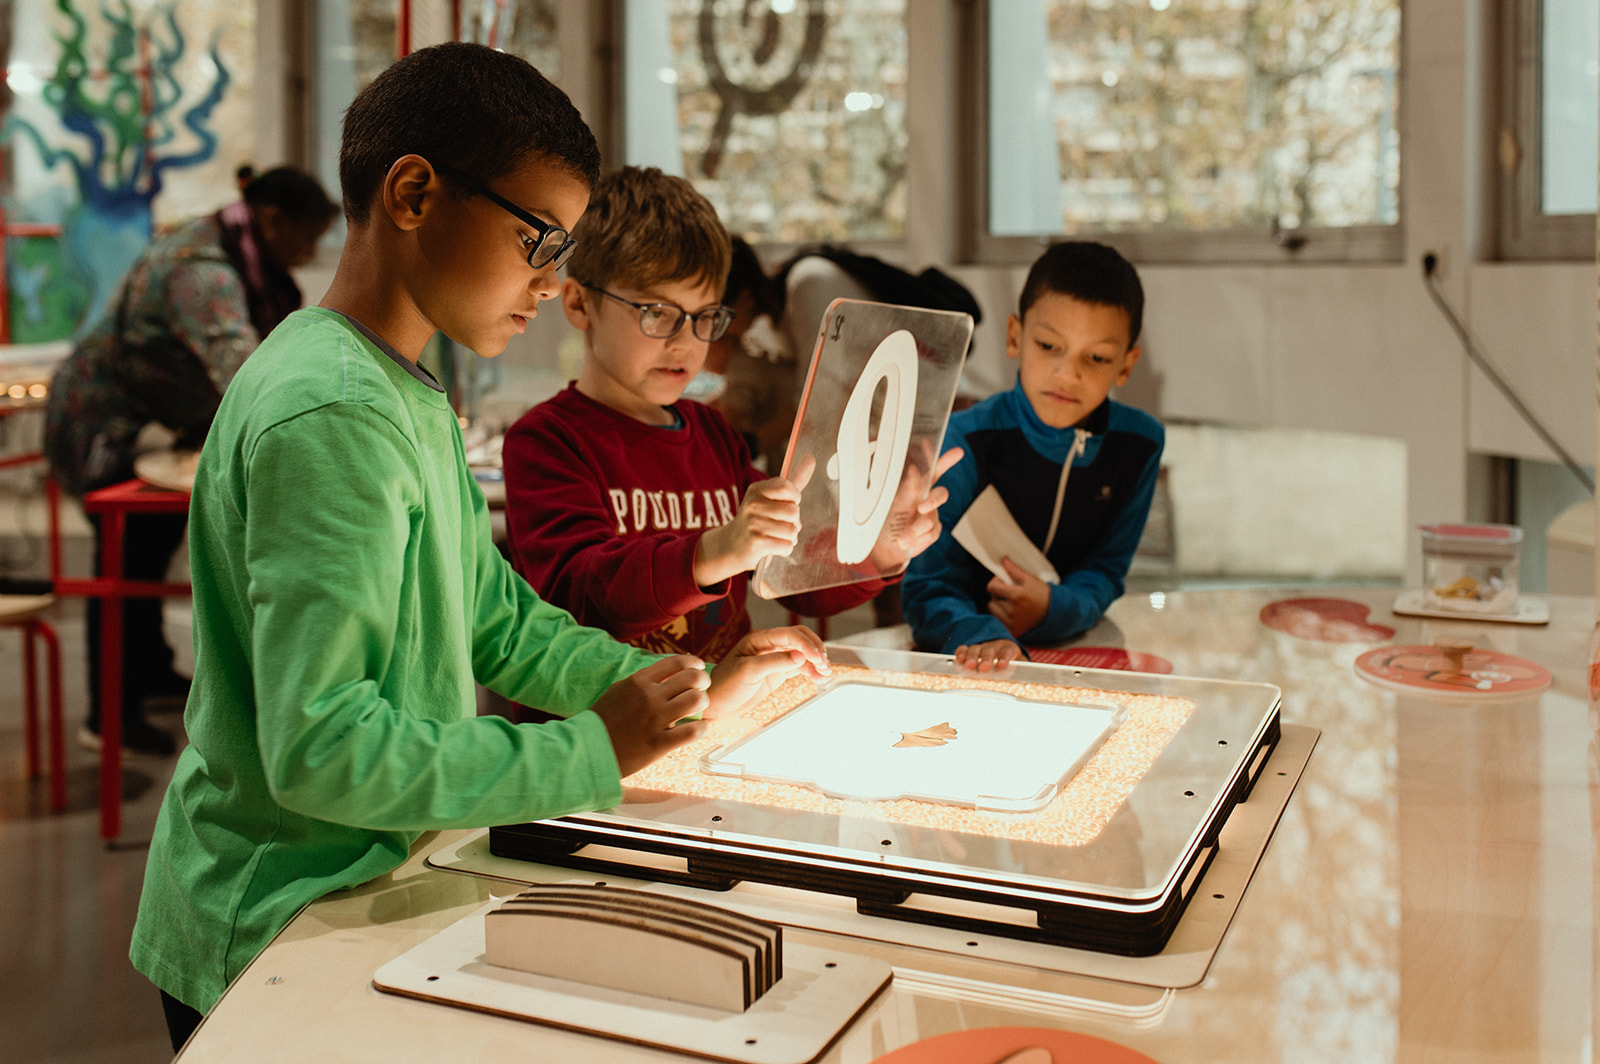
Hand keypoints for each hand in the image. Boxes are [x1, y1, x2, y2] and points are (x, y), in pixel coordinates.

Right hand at [589, 655, 710, 776]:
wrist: (587, 748)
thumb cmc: (603, 719)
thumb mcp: (620, 690)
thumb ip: (643, 680)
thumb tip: (668, 670)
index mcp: (639, 681)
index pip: (677, 662)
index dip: (694, 663)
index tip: (699, 668)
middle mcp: (649, 697)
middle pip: (692, 678)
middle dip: (703, 681)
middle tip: (703, 688)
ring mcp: (654, 720)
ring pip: (696, 700)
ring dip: (703, 703)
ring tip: (699, 709)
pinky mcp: (658, 744)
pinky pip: (692, 731)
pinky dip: (702, 728)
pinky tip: (699, 729)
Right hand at [693, 454, 816, 587]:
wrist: (731, 546)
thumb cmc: (757, 520)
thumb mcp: (770, 497)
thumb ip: (793, 480)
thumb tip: (811, 458)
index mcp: (757, 490)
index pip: (787, 487)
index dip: (794, 499)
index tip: (786, 504)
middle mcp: (753, 504)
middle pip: (793, 511)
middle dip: (793, 521)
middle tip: (779, 524)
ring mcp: (753, 524)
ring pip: (792, 530)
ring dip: (790, 537)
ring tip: (776, 536)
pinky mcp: (755, 543)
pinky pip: (787, 545)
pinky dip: (785, 548)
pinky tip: (773, 546)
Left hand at [706, 625, 830, 718]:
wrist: (715, 703)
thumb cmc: (725, 684)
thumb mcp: (748, 671)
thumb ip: (774, 662)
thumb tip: (800, 656)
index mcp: (759, 638)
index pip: (790, 635)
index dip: (806, 645)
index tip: (818, 658)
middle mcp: (769, 645)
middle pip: (800, 639)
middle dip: (815, 649)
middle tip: (824, 665)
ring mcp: (774, 658)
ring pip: (802, 653)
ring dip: (816, 661)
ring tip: (825, 673)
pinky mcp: (777, 672)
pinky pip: (799, 667)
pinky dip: (811, 670)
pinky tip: (819, 677)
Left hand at [867, 444, 964, 568]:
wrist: (883, 545)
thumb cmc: (882, 518)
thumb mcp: (881, 503)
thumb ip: (887, 488)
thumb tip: (889, 476)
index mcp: (914, 487)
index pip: (930, 470)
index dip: (939, 459)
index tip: (941, 448)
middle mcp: (925, 499)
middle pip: (941, 495)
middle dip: (932, 501)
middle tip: (921, 507)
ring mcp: (931, 516)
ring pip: (929, 521)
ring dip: (915, 530)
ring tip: (901, 540)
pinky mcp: (932, 532)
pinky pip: (930, 535)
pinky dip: (917, 541)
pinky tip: (906, 544)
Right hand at [953, 638, 1022, 672]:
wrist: (999, 647)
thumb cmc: (1011, 659)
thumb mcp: (1020, 662)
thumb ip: (1024, 668)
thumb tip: (1029, 676)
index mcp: (1008, 648)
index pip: (1007, 651)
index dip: (1004, 657)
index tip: (1002, 665)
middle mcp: (994, 646)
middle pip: (989, 650)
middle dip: (987, 658)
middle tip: (984, 667)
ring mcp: (981, 647)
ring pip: (975, 649)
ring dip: (972, 657)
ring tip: (970, 665)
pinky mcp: (970, 650)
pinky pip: (964, 649)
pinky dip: (961, 653)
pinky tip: (959, 660)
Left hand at [987, 557, 1050, 636]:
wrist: (1056, 615)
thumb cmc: (1044, 595)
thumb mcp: (1031, 580)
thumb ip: (1015, 570)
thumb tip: (1003, 560)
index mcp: (1017, 596)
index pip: (992, 587)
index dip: (996, 582)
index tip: (1003, 582)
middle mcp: (1012, 610)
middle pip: (992, 599)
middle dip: (998, 594)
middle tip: (1010, 593)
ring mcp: (1012, 623)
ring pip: (993, 610)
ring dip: (998, 606)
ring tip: (1011, 603)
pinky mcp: (1012, 631)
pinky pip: (998, 621)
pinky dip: (1002, 616)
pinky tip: (1013, 613)